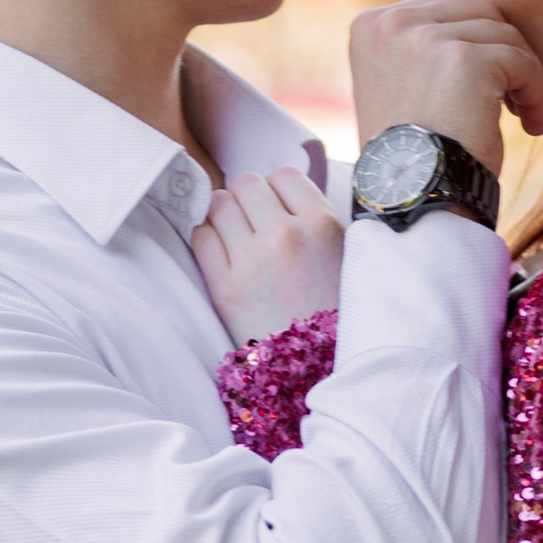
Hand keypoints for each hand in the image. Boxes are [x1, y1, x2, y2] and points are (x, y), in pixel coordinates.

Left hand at [192, 166, 344, 344]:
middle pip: (246, 183)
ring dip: (225, 217)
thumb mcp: (342, 252)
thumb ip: (313, 215)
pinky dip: (208, 240)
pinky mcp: (224, 287)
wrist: (316, 367)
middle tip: (254, 223)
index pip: (283, 175)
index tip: (277, 208)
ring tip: (238, 239)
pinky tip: (224, 255)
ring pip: (219, 204)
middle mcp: (286, 236)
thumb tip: (275, 187)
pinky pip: (200, 237)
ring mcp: (252, 261)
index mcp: (321, 225)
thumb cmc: (332, 308)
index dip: (277, 190)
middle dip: (248, 199)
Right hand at [348, 0, 542, 171]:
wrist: (414, 199)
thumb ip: (421, 47)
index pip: (445, 12)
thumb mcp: (399, 86)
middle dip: (502, 56)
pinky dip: (538, 94)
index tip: (486, 90)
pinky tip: (534, 127)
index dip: (475, 49)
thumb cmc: (412, 154)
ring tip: (525, 117)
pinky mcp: (465, 59)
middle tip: (513, 102)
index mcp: (371, 25)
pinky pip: (522, 61)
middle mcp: (392, 23)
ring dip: (523, 77)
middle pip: (478, 14)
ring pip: (504, 35)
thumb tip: (479, 21)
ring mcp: (426, 38)